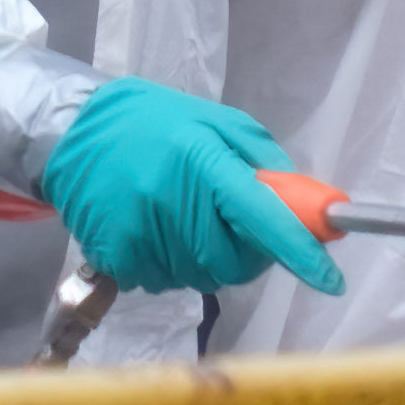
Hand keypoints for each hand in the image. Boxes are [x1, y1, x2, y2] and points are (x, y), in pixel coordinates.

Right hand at [42, 79, 346, 295]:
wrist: (74, 132)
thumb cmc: (156, 123)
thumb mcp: (216, 122)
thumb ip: (263, 163)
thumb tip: (309, 207)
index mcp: (204, 160)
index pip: (262, 216)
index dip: (299, 252)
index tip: (330, 282)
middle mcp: (172, 199)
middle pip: (234, 262)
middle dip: (245, 252)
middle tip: (228, 224)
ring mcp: (140, 232)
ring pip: (200, 277)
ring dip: (203, 258)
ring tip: (180, 217)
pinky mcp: (115, 256)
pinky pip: (164, 282)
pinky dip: (169, 265)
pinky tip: (154, 230)